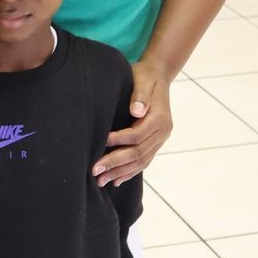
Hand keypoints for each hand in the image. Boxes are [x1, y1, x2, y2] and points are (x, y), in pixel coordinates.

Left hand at [95, 60, 172, 185]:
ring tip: (101, 181)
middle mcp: (162, 132)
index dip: (118, 140)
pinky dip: (130, 172)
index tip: (100, 143)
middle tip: (94, 170)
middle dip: (115, 163)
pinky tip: (116, 180)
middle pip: (138, 152)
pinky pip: (144, 161)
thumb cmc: (145, 76)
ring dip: (120, 172)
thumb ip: (140, 95)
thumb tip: (137, 111)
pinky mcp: (156, 142)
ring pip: (140, 161)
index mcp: (160, 118)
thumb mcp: (142, 78)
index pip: (137, 135)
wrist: (159, 76)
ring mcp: (160, 139)